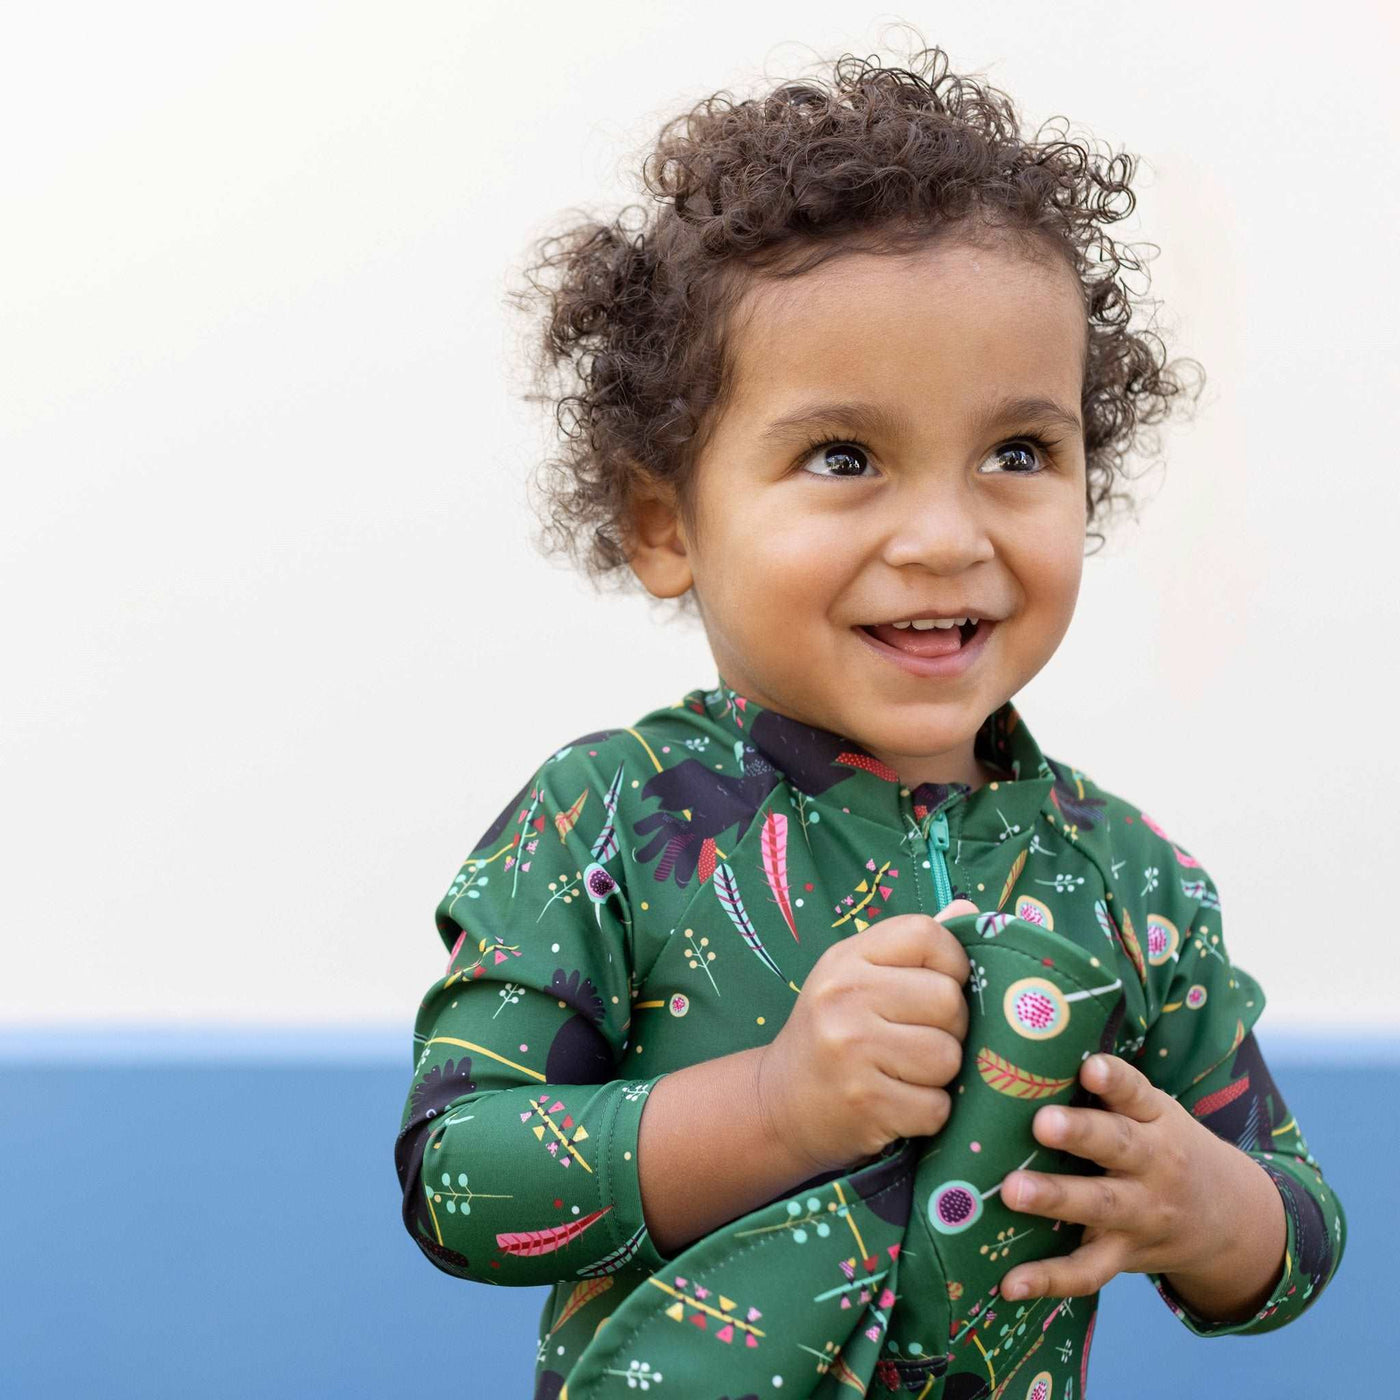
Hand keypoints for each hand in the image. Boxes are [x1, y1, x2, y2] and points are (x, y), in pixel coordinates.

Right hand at [756, 900, 978, 1175]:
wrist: (779, 1100)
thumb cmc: (832, 1030)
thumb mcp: (858, 975)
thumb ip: (914, 947)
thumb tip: (969, 908)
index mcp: (847, 959)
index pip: (926, 935)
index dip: (952, 961)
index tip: (940, 984)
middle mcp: (845, 997)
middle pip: (948, 1000)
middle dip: (950, 1026)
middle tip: (921, 1036)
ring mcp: (853, 1051)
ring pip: (948, 1056)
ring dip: (941, 1073)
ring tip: (908, 1071)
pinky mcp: (867, 1104)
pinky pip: (937, 1108)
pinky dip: (929, 1112)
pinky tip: (900, 1102)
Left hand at [995, 1053, 1285, 1316]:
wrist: (1230, 1218)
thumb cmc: (1164, 1146)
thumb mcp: (1154, 1112)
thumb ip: (1110, 1090)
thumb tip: (1035, 1046)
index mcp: (1157, 1120)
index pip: (1137, 1093)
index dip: (1115, 1079)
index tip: (1091, 1066)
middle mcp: (1154, 1165)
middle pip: (1118, 1146)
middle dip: (1081, 1134)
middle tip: (1042, 1122)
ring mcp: (1141, 1214)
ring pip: (1100, 1206)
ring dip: (1056, 1198)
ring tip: (1012, 1191)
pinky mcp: (1125, 1255)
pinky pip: (1087, 1271)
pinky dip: (1048, 1280)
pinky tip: (1009, 1284)